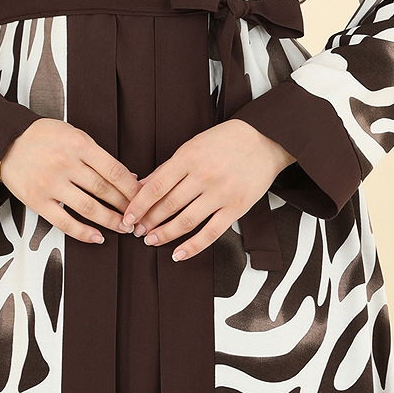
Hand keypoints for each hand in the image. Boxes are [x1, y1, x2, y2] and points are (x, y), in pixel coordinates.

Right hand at [0, 118, 142, 244]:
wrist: (5, 140)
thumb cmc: (43, 136)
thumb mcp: (73, 135)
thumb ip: (98, 155)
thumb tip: (127, 176)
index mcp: (78, 144)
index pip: (113, 169)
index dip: (131, 187)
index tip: (143, 197)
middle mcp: (66, 163)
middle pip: (104, 190)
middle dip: (125, 206)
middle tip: (137, 216)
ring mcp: (50, 183)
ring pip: (88, 208)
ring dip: (109, 220)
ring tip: (123, 227)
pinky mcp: (37, 200)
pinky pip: (64, 222)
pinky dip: (83, 232)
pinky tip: (97, 237)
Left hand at [120, 119, 295, 261]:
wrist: (265, 138)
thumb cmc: (226, 140)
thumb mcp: (192, 145)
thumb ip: (168, 168)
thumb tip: (142, 185)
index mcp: (189, 157)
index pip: (156, 186)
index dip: (138, 205)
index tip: (127, 217)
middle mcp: (204, 176)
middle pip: (168, 206)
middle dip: (149, 222)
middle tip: (137, 231)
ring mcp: (221, 193)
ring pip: (186, 221)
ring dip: (165, 234)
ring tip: (152, 241)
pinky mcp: (237, 207)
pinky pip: (212, 232)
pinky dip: (193, 247)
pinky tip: (179, 253)